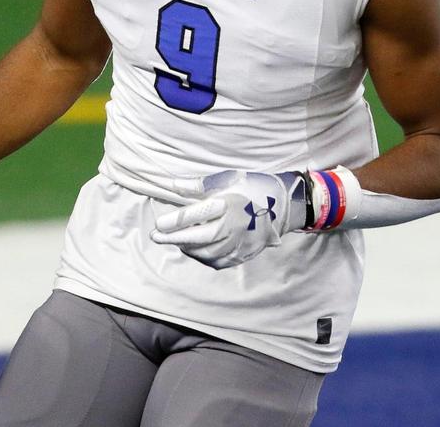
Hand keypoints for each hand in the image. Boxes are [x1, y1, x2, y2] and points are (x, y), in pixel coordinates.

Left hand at [151, 170, 307, 269]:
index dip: (174, 222)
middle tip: (156, 236)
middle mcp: (233, 227)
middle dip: (174, 238)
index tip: (158, 224)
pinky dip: (202, 257)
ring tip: (173, 240)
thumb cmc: (252, 187)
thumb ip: (199, 185)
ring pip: (206, 252)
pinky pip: (218, 261)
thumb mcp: (227, 179)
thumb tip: (173, 185)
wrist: (284, 206)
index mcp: (228, 205)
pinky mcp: (243, 254)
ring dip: (186, 247)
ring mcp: (239, 243)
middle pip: (197, 237)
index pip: (195, 216)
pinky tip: (193, 249)